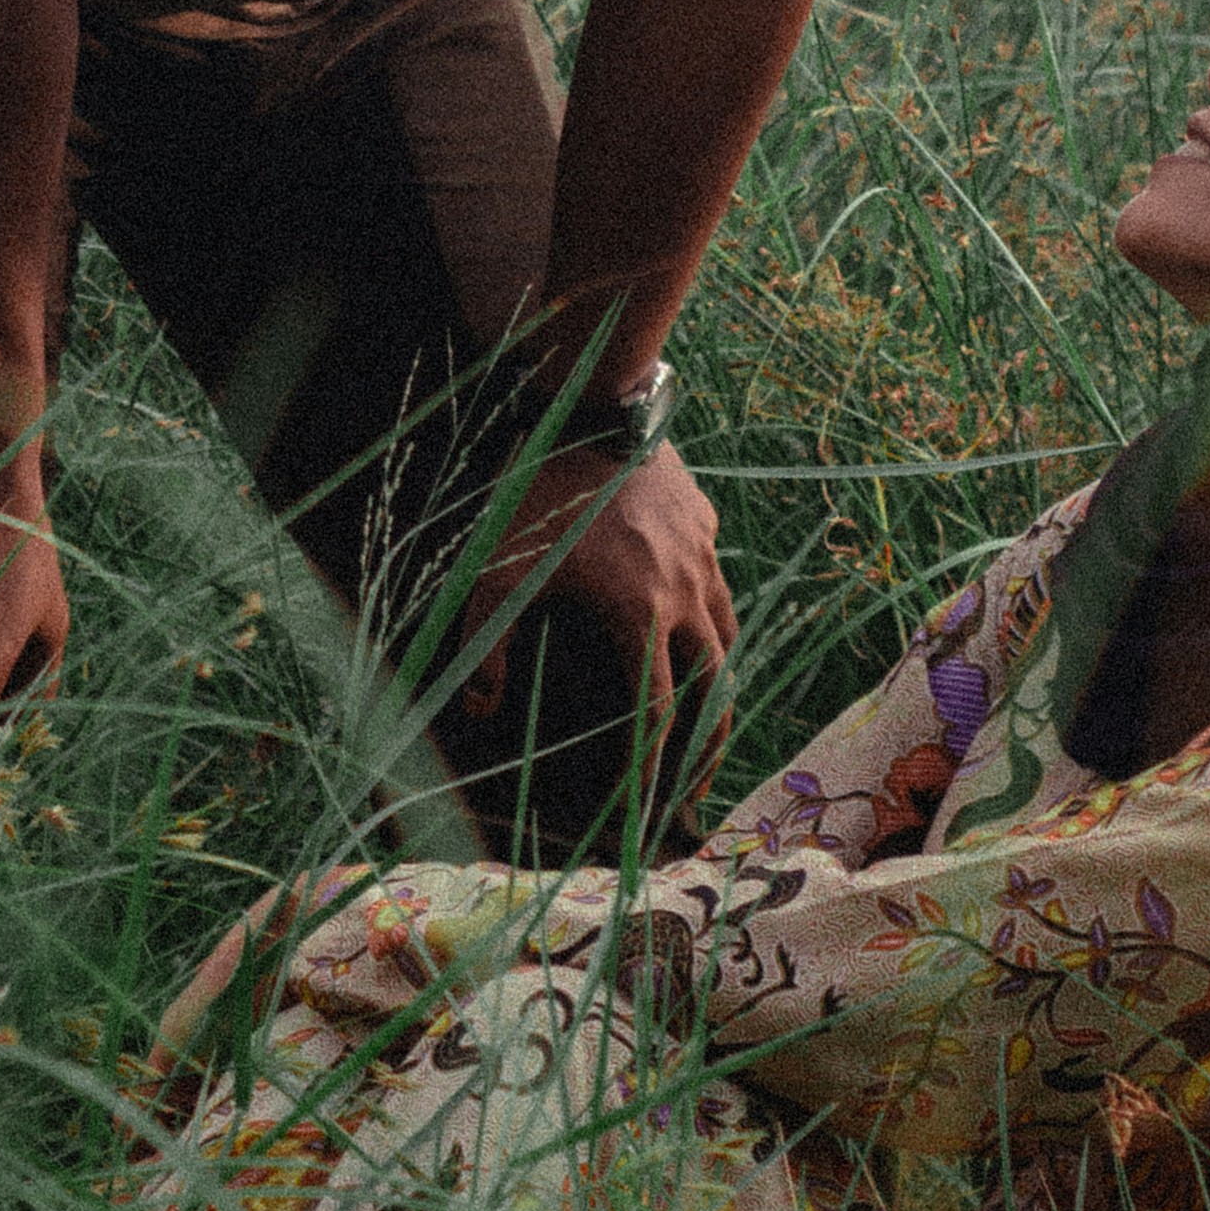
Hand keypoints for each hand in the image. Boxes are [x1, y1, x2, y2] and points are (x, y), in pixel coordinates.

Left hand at [465, 437, 737, 778]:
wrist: (591, 405)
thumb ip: (487, 647)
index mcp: (638, 617)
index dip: (650, 769)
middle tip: (693, 788)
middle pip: (714, 692)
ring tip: (707, 721)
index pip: (656, 716)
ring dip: (719, 688)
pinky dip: (714, 621)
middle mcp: (684, 595)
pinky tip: (696, 627)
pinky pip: (720, 585)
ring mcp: (703, 556)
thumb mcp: (496, 572)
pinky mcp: (706, 523)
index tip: (643, 805)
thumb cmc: (537, 492)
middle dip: (706, 748)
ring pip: (729, 639)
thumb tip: (480, 710)